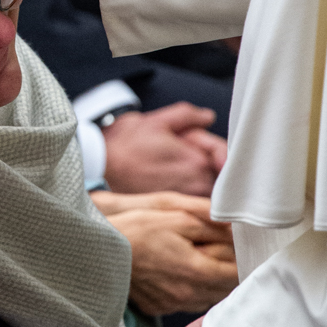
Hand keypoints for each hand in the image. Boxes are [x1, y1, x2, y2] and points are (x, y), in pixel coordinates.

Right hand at [91, 191, 236, 314]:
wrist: (98, 250)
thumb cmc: (137, 228)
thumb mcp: (175, 215)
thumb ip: (209, 223)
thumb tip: (236, 228)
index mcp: (196, 270)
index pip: (236, 273)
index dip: (244, 259)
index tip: (246, 248)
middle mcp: (188, 294)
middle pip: (225, 290)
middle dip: (231, 272)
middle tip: (230, 254)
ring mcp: (172, 304)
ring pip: (208, 299)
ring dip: (213, 284)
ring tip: (207, 263)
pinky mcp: (158, 308)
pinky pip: (187, 303)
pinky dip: (194, 291)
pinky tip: (184, 275)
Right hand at [102, 104, 226, 196]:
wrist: (101, 167)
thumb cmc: (127, 143)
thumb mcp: (158, 121)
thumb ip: (188, 116)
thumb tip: (209, 117)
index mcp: (197, 162)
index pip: (225, 158)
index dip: (218, 150)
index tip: (208, 148)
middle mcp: (196, 186)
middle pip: (220, 177)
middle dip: (210, 163)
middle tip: (188, 152)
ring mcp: (186, 201)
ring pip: (208, 191)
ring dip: (203, 180)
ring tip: (176, 167)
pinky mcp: (173, 210)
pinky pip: (194, 203)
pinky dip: (191, 193)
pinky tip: (170, 181)